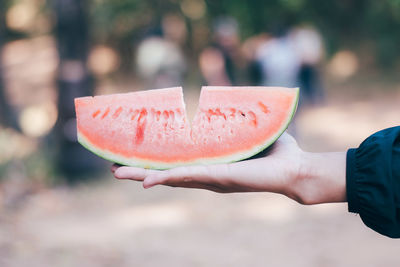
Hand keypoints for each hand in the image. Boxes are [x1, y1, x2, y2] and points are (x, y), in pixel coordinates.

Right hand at [111, 133, 346, 204]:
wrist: (295, 168)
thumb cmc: (276, 151)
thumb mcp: (248, 132)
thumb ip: (236, 120)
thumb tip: (228, 101)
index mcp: (210, 164)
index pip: (176, 163)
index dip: (154, 161)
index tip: (133, 156)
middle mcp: (207, 175)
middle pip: (167, 173)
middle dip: (140, 171)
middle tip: (114, 169)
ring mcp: (211, 179)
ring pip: (171, 178)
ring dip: (144, 176)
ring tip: (118, 173)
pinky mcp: (220, 178)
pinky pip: (190, 177)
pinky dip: (167, 179)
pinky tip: (147, 180)